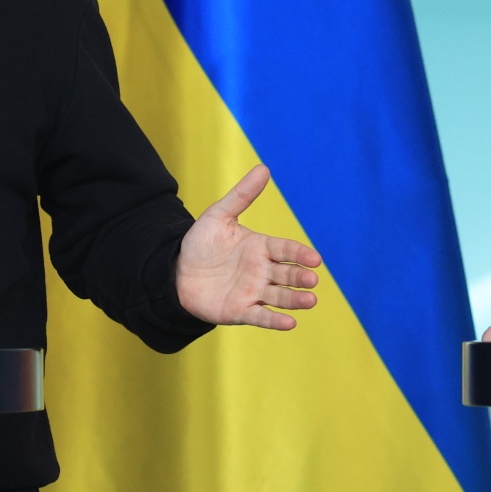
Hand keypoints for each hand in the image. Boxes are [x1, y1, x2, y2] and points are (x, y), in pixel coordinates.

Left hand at [174, 166, 321, 328]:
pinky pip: (261, 316)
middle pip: (286, 274)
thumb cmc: (201, 244)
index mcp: (260, 247)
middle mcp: (262, 271)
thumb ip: (242, 195)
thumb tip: (264, 168)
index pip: (285, 250)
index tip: (315, 258)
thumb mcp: (219, 215)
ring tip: (310, 300)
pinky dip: (275, 321)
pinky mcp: (240, 311)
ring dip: (295, 300)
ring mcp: (253, 292)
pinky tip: (290, 323)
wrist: (176, 272)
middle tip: (312, 279)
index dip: (300, 254)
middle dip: (300, 277)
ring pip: (279, 296)